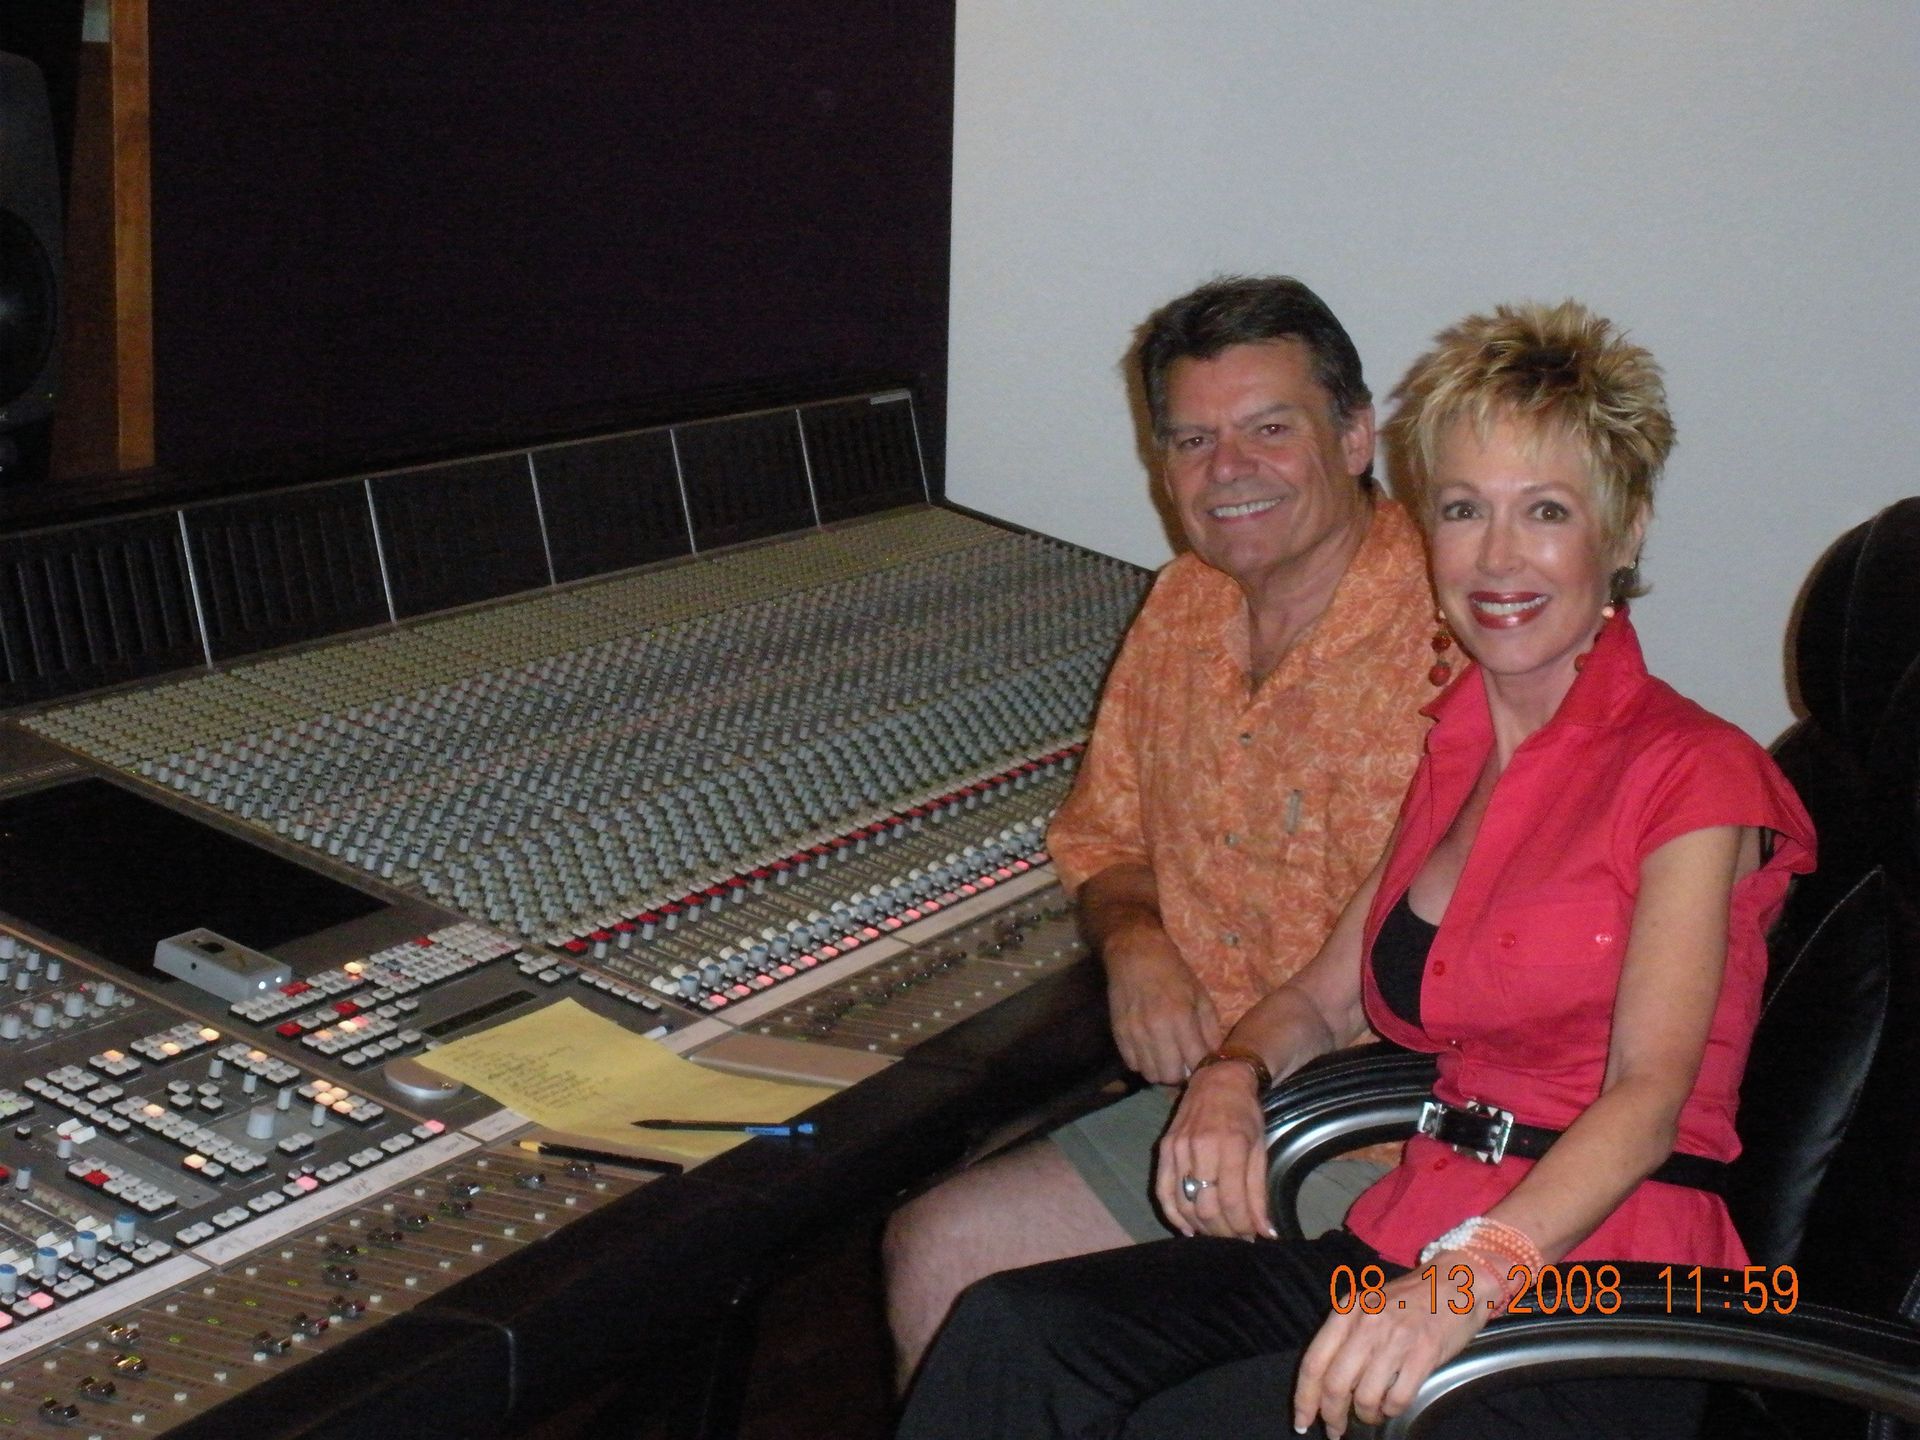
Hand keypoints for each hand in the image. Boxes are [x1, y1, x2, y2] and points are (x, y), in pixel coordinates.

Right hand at [1103, 924, 1223, 1084]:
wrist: (1134, 953)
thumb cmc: (1173, 971)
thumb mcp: (1199, 994)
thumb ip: (1210, 1027)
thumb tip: (1215, 1055)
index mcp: (1181, 1017)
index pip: (1196, 1061)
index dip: (1203, 1066)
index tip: (1204, 1062)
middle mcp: (1156, 1029)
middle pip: (1172, 1075)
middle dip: (1182, 1073)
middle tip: (1185, 1062)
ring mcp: (1134, 1033)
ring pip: (1151, 1075)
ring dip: (1162, 1071)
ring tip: (1167, 1058)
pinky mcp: (1118, 1034)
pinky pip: (1133, 1065)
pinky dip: (1144, 1064)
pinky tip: (1150, 1051)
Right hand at [1154, 1060, 1271, 1238]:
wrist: (1218, 1080)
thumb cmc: (1245, 1113)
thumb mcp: (1260, 1149)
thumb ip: (1259, 1192)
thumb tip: (1265, 1231)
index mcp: (1231, 1145)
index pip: (1232, 1200)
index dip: (1241, 1226)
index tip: (1251, 1237)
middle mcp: (1201, 1147)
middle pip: (1206, 1207)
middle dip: (1223, 1231)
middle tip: (1236, 1238)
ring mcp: (1178, 1148)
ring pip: (1184, 1203)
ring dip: (1201, 1227)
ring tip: (1217, 1234)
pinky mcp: (1164, 1149)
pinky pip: (1163, 1191)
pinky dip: (1174, 1215)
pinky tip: (1188, 1229)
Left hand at [1292, 1251, 1494, 1437]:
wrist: (1455, 1282)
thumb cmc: (1408, 1298)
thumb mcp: (1367, 1306)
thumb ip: (1346, 1337)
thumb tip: (1326, 1385)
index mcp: (1346, 1312)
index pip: (1314, 1362)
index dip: (1304, 1398)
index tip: (1301, 1421)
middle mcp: (1366, 1325)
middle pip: (1335, 1385)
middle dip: (1331, 1416)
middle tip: (1336, 1430)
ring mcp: (1395, 1340)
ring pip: (1365, 1397)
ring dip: (1366, 1416)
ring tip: (1370, 1415)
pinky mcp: (1423, 1354)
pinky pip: (1398, 1398)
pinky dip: (1391, 1410)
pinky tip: (1392, 1406)